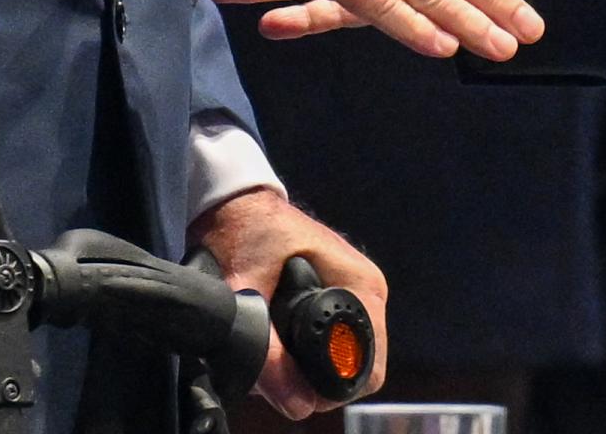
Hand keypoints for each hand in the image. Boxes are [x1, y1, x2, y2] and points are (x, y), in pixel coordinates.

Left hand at [189, 185, 386, 416]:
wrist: (233, 199)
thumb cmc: (246, 230)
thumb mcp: (249, 290)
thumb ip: (268, 350)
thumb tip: (298, 406)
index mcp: (362, 284)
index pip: (372, 368)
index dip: (334, 390)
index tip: (295, 390)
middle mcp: (366, 290)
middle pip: (356, 368)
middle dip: (314, 381)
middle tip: (272, 371)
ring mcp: (352, 292)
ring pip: (339, 357)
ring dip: (304, 367)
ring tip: (267, 351)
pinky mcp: (335, 295)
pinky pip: (327, 340)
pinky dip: (301, 352)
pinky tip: (272, 342)